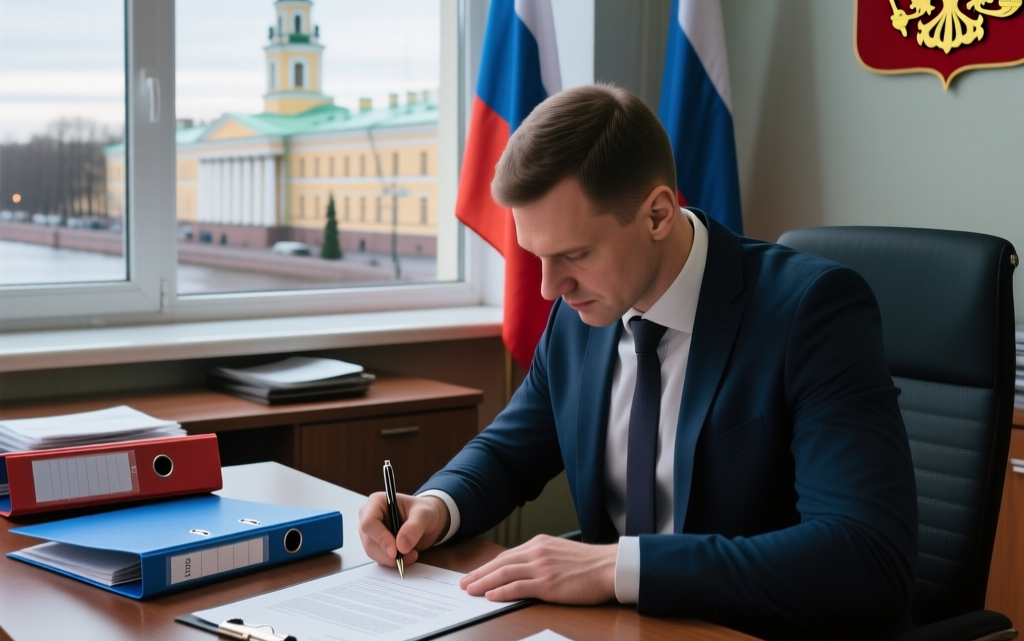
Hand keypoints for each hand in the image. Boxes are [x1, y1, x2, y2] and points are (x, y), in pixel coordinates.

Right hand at [358, 493, 449, 567]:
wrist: (427, 521)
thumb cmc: (423, 511)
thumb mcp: (424, 515)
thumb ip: (414, 527)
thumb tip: (401, 546)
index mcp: (376, 502)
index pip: (369, 523)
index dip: (380, 539)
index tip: (395, 551)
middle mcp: (368, 516)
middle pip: (369, 541)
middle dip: (388, 553)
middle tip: (410, 555)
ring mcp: (370, 532)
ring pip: (373, 552)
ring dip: (391, 559)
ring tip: (412, 554)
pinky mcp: (375, 544)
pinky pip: (379, 557)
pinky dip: (392, 561)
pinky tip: (407, 556)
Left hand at [460, 534, 616, 604]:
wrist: (609, 567)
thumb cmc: (590, 564)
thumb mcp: (560, 553)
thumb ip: (542, 558)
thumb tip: (524, 570)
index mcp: (540, 544)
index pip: (507, 555)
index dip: (488, 566)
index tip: (475, 573)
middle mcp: (537, 552)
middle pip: (500, 563)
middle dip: (479, 573)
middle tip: (464, 583)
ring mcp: (541, 567)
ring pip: (504, 574)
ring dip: (483, 582)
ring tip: (470, 590)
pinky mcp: (547, 583)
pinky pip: (518, 587)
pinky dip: (501, 591)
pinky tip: (490, 596)